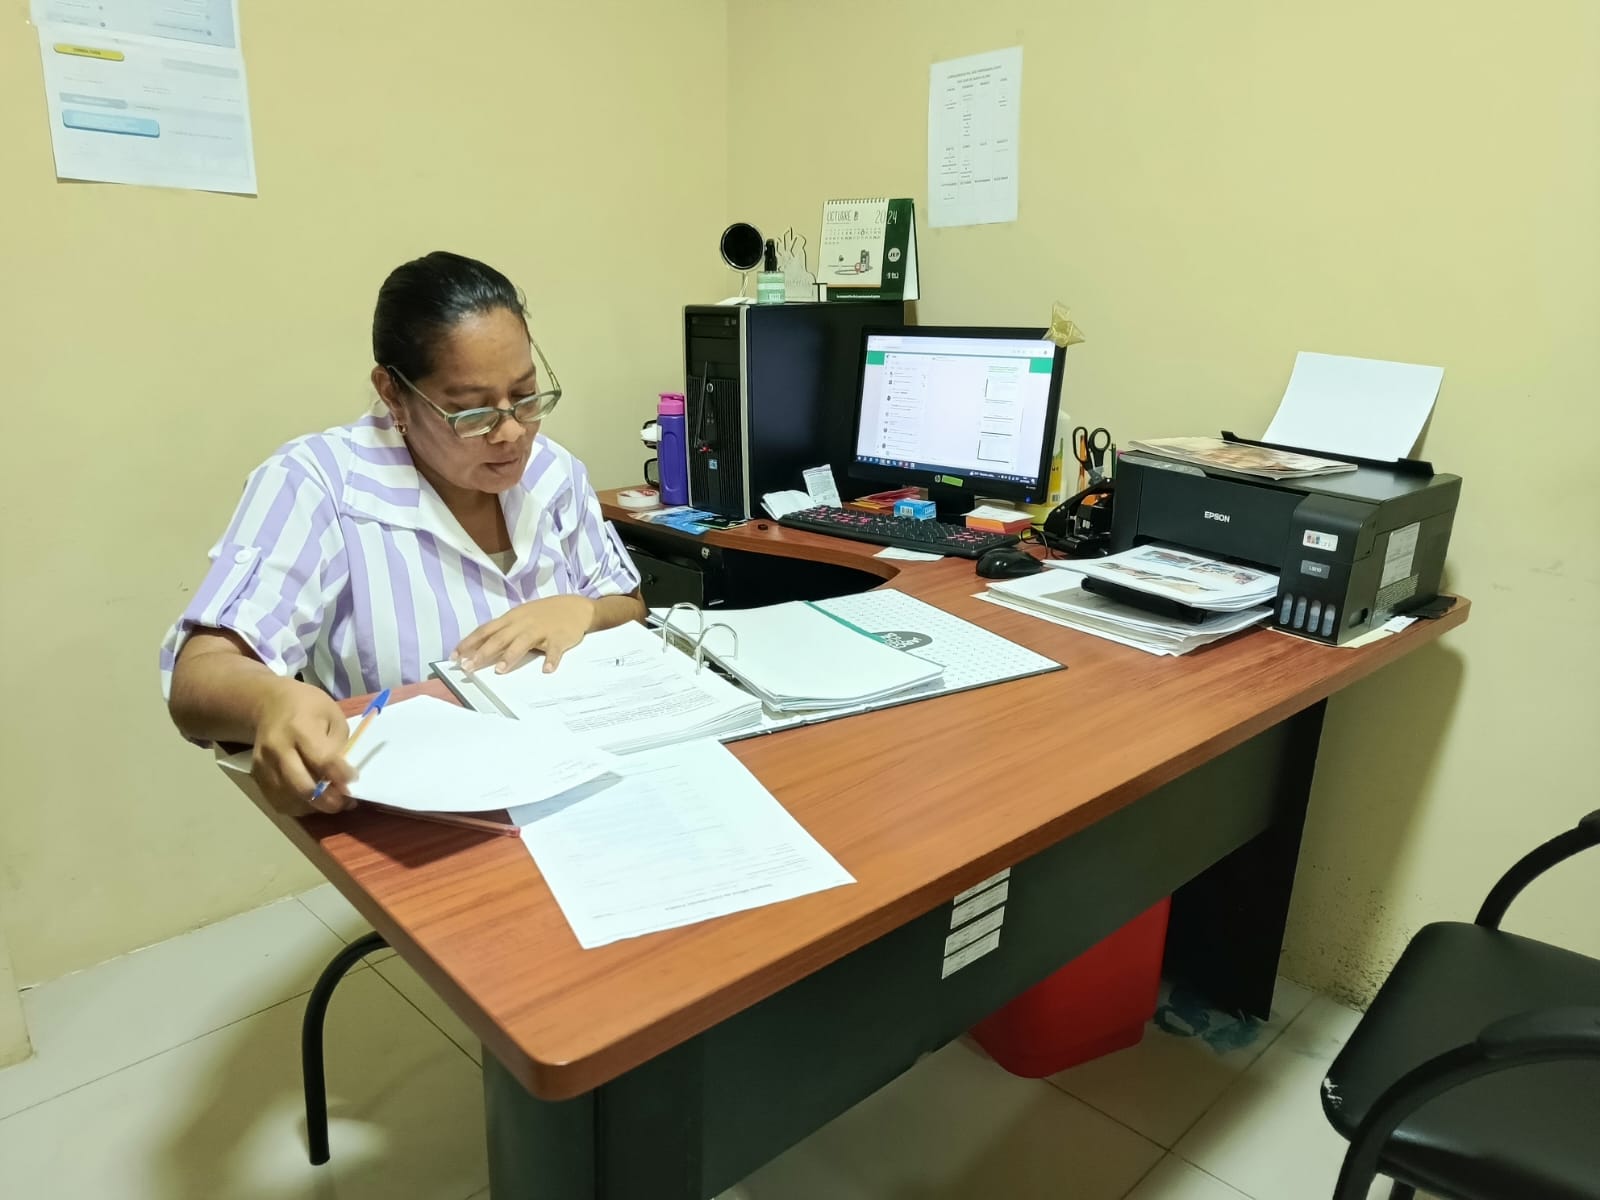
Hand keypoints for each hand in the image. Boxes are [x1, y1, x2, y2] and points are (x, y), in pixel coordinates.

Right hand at [251, 678, 357, 815]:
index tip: (354, 779)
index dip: (341, 775)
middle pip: (302, 787)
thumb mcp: (333, 715)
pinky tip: (313, 800)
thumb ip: (339, 746)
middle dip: (328, 801)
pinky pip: (278, 801)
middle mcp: (277, 748)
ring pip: (289, 799)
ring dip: (315, 807)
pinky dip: (299, 806)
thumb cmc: (308, 708)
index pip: (322, 760)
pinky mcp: (256, 776)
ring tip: (332, 801)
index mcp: (299, 727)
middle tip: (346, 802)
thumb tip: (343, 778)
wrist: (269, 703)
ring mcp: (264, 764)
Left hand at [456, 594, 596, 674]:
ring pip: (523, 642)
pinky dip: (551, 659)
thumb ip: (504, 631)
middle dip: (482, 653)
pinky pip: (554, 649)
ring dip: (510, 656)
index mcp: (511, 619)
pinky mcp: (559, 637)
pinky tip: (547, 670)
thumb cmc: (544, 614)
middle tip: (468, 668)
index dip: (469, 643)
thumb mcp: (521, 617)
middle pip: (499, 638)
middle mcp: (523, 623)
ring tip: (499, 670)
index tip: (454, 656)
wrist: (576, 607)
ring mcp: (541, 629)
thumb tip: (480, 647)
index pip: (485, 630)